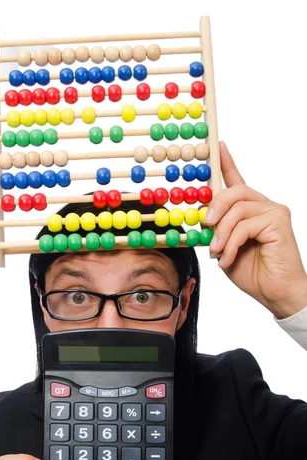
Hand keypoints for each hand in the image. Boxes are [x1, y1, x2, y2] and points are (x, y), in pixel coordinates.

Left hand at [204, 141, 306, 318]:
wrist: (275, 292)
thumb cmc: (253, 273)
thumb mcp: (224, 248)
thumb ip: (215, 230)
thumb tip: (201, 217)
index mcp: (250, 210)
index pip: (237, 180)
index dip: (226, 163)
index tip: (217, 146)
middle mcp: (264, 206)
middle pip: (234, 191)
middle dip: (214, 207)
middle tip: (206, 225)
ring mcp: (273, 211)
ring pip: (237, 209)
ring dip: (221, 233)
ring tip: (216, 252)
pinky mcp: (279, 221)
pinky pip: (245, 225)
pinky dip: (232, 243)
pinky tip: (227, 259)